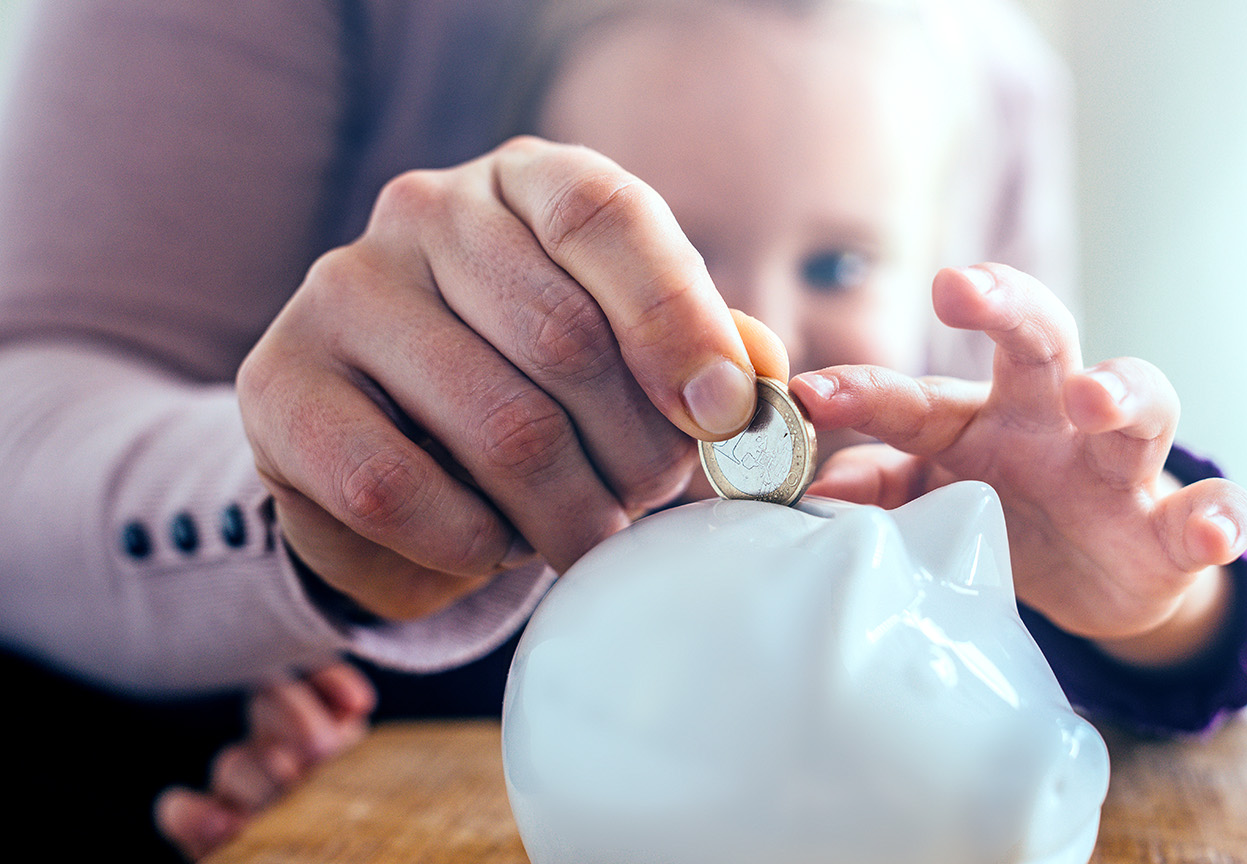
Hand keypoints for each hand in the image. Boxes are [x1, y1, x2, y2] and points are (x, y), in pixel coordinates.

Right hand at [154, 662, 375, 860]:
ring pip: (233, 761)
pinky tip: (226, 824)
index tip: (358, 704)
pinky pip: (179, 811)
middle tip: (318, 749)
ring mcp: (238, 793)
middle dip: (293, 718)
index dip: (327, 680)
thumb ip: (356, 741)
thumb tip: (354, 709)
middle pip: (267, 706)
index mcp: (322, 733)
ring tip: (286, 787)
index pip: (313, 682)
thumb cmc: (365, 836)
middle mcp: (277, 755)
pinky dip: (194, 814)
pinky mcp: (204, 832)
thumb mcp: (376, 788)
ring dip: (260, 771)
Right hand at [237, 136, 773, 618]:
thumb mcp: (634, 350)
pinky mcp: (279, 386)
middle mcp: (425, 211)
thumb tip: (757, 389)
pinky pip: (396, 490)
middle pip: (565, 339)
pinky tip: (494, 541)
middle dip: (637, 452)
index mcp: (527, 181)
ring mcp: (340, 290)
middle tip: (649, 502)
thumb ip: (704, 353)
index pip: (606, 218)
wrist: (400, 443)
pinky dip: (472, 543)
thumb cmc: (543, 384)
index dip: (677, 321)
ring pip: (498, 427)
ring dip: (567, 511)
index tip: (724, 415)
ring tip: (582, 528)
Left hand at [790, 263, 1246, 667]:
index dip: (866, 391)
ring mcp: (1120, 469)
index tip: (810, 392)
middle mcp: (1053, 422)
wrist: (1103, 581)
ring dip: (1119, 390)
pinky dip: (1220, 515)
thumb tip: (817, 489)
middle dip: (1004, 306)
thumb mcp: (938, 503)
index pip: (920, 396)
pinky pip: (1211, 511)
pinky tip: (1214, 528)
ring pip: (1140, 404)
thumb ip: (884, 490)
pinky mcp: (1172, 528)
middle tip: (961, 290)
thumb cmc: (1008, 517)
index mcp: (980, 420)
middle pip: (1038, 341)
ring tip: (1093, 396)